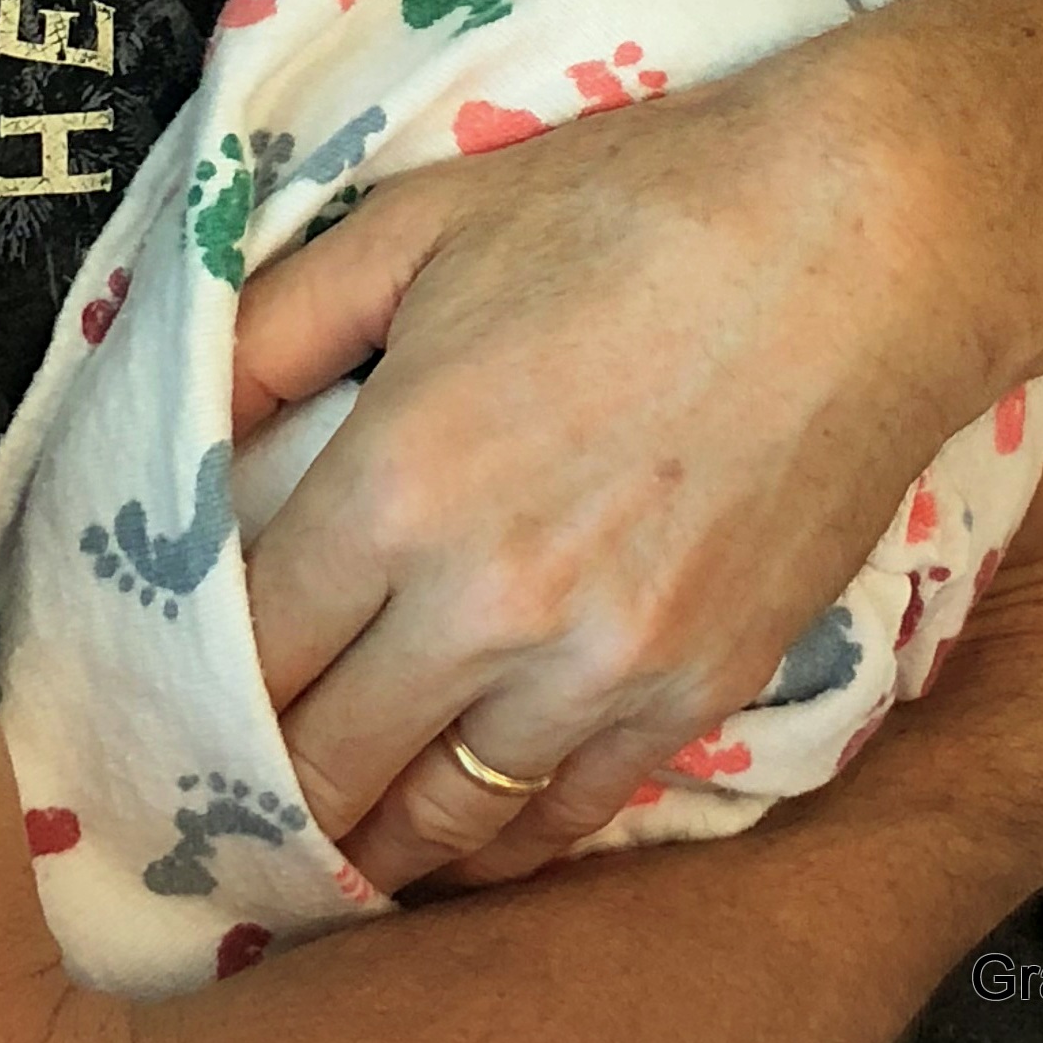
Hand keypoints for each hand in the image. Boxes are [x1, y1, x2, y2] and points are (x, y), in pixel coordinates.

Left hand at [231, 39, 1000, 893]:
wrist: (866, 241)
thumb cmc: (640, 203)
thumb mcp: (423, 218)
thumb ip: (281, 323)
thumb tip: (184, 413)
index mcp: (399, 480)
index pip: (249, 650)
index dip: (196, 678)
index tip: (177, 683)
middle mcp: (486, 604)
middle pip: (324, 763)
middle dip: (265, 778)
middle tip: (233, 772)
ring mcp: (601, 665)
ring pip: (440, 820)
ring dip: (369, 837)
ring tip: (328, 830)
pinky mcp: (700, 690)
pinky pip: (564, 817)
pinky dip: (497, 839)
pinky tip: (460, 827)